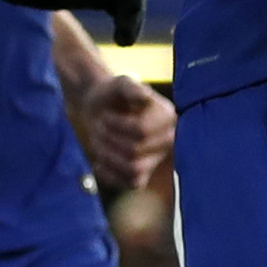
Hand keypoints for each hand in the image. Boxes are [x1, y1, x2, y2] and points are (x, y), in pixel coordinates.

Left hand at [73, 71, 174, 195]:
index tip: (105, 115)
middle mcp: (168, 139)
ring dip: (108, 156)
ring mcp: (156, 158)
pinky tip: (99, 161)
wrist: (100, 109)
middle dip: (109, 138)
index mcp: (167, 116)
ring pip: (133, 169)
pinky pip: (130, 183)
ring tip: (98, 141)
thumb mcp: (119, 83)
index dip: (117, 125)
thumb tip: (143, 95)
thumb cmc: (111, 94)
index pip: (141, 131)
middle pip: (135, 150)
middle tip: (98, 126)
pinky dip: (111, 174)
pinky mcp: (142, 174)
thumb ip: (130, 86)